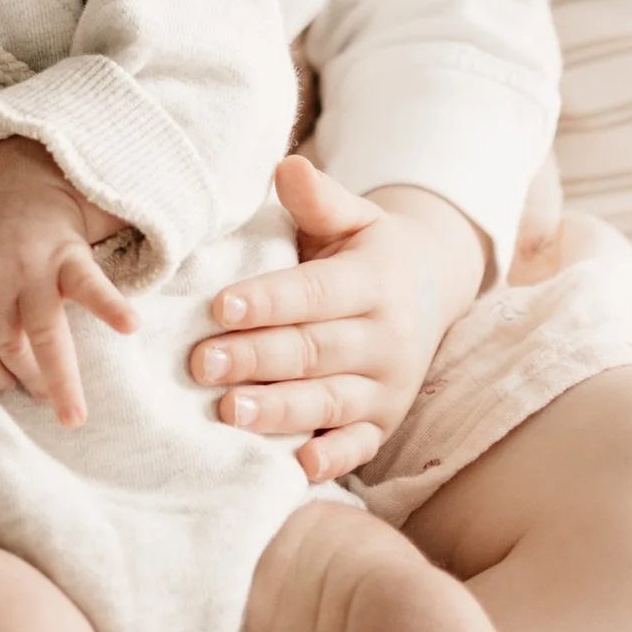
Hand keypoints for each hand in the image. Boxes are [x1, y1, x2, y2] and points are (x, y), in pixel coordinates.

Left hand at [0, 136, 136, 428]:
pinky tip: (127, 326)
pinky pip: (88, 285)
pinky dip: (109, 306)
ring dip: (61, 379)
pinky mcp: (65, 252)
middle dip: (28, 379)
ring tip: (72, 415)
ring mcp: (28, 266)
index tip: (4, 388)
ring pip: (45, 334)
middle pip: (7, 345)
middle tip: (47, 404)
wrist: (22, 166)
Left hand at [189, 156, 487, 481]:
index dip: (269, 300)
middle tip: (200, 362)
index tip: (220, 305)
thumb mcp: (352, 216)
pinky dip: (333, 459)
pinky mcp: (384, 423)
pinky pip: (360, 445)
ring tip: (230, 412)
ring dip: (280, 409)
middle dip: (256, 357)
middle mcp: (386, 336)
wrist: (430, 288)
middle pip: (314, 350)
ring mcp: (387, 385)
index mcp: (373, 280)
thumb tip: (287, 167)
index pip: (315, 292)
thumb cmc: (365, 249)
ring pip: (330, 400)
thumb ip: (318, 199)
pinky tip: (298, 465)